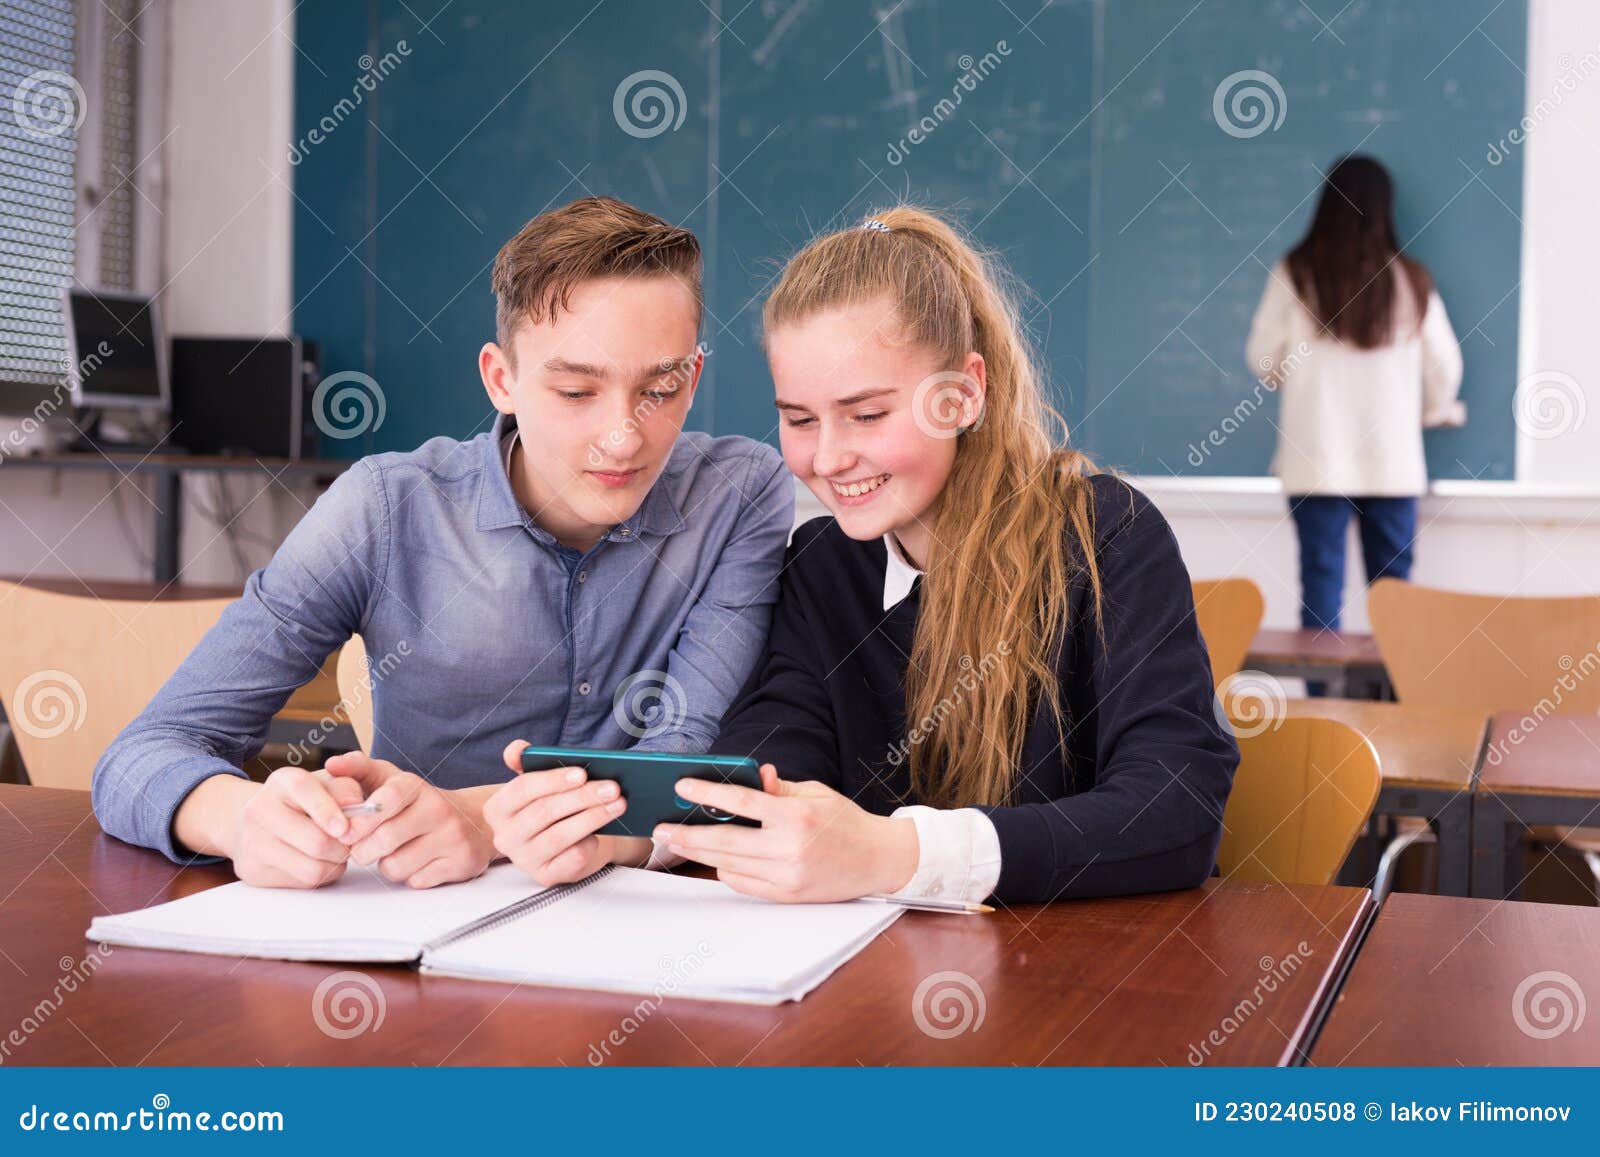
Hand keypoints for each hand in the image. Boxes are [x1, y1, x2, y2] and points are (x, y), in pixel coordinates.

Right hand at [225, 767, 364, 888]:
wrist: (255, 821)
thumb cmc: (301, 802)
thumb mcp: (325, 784)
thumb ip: (345, 789)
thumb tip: (358, 807)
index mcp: (283, 782)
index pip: (304, 790)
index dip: (329, 811)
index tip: (345, 828)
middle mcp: (260, 810)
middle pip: (317, 841)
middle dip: (344, 846)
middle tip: (349, 842)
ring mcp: (252, 843)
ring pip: (313, 868)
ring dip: (334, 864)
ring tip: (334, 851)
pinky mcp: (253, 872)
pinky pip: (302, 883)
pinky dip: (320, 875)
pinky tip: (317, 861)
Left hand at [322, 751, 495, 888]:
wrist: (473, 820)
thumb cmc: (419, 803)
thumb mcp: (392, 780)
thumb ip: (359, 770)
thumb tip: (331, 765)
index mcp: (417, 786)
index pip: (386, 799)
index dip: (360, 821)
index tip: (344, 833)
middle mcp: (439, 808)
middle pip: (385, 839)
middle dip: (363, 851)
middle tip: (361, 850)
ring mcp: (453, 836)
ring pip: (397, 866)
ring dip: (387, 866)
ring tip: (394, 854)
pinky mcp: (462, 862)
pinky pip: (417, 881)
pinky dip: (410, 877)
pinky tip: (417, 863)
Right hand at [483, 740, 646, 884]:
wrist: (562, 841)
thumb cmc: (550, 806)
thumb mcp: (540, 782)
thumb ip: (528, 762)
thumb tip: (518, 749)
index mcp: (497, 809)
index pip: (521, 789)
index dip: (552, 780)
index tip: (582, 772)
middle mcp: (505, 836)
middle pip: (544, 812)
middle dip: (582, 797)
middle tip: (612, 787)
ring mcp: (524, 859)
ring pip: (560, 835)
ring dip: (593, 817)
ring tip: (619, 803)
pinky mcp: (546, 876)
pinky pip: (572, 858)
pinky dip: (590, 843)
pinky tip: (603, 832)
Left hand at [653, 764, 918, 902]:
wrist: (876, 860)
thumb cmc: (844, 821)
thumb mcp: (815, 794)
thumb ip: (779, 788)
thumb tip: (751, 775)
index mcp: (796, 816)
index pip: (741, 803)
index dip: (706, 794)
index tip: (680, 787)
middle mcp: (789, 848)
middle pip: (724, 841)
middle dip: (687, 834)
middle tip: (661, 828)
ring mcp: (787, 876)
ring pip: (729, 865)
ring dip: (701, 854)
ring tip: (678, 842)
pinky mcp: (787, 896)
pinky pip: (743, 884)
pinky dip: (727, 870)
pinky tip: (716, 859)